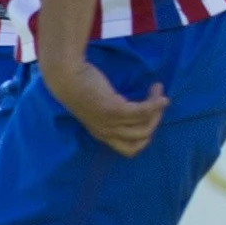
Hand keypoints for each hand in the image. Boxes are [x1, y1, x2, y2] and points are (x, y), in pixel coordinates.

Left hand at [41, 58, 168, 155]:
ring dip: (157, 110)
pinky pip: (143, 111)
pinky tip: (158, 89)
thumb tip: (133, 109)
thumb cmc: (80, 85)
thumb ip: (110, 112)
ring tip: (158, 92)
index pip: (129, 149)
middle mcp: (106, 133)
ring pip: (144, 125)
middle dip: (155, 121)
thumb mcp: (95, 105)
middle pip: (141, 138)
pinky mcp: (114, 110)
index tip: (149, 118)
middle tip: (158, 103)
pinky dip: (155, 102)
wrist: (66, 75)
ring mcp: (110, 123)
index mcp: (101, 134)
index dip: (144, 137)